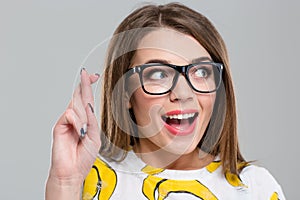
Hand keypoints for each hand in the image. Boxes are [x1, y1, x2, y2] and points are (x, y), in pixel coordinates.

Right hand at [46, 68, 100, 198]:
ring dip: (85, 116)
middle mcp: (76, 118)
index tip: (93, 76)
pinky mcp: (59, 125)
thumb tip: (89, 106)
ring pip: (77, 105)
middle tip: (88, 74)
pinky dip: (78, 121)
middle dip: (85, 85)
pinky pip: (70, 114)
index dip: (88, 87)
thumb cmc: (83, 157)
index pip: (86, 100)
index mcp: (85, 120)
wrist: (72, 171)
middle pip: (80, 97)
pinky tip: (80, 131)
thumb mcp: (95, 137)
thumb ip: (92, 121)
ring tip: (85, 132)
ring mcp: (67, 121)